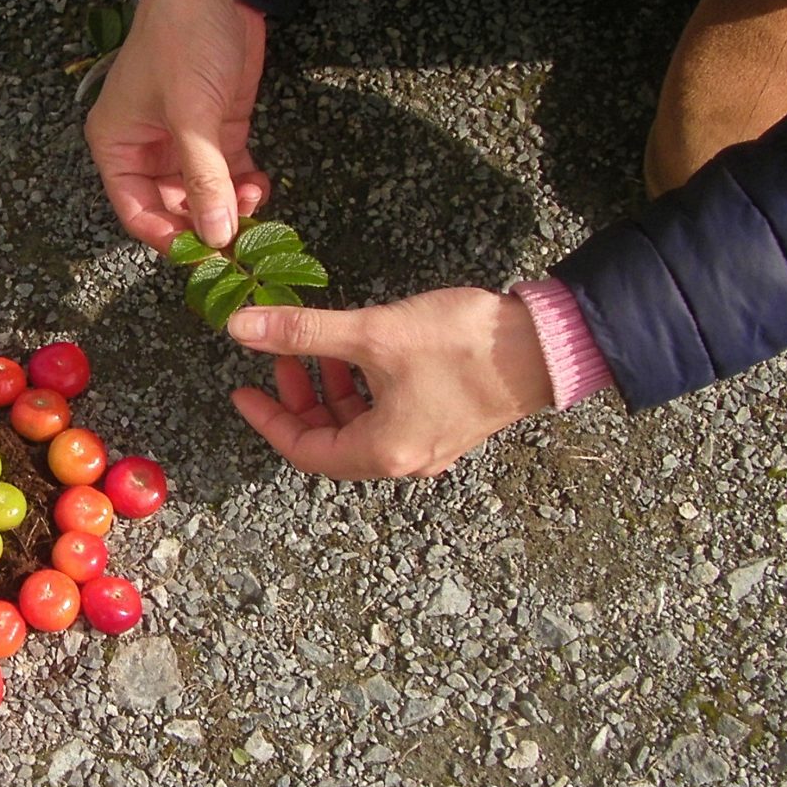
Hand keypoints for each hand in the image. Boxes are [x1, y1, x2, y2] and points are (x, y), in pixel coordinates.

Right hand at [84, 0, 270, 253]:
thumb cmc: (183, 39)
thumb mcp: (191, 113)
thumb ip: (204, 178)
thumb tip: (217, 235)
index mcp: (118, 144)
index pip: (136, 211)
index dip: (168, 238)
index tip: (204, 255)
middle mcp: (147, 147)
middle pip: (173, 208)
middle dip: (206, 223)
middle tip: (240, 239)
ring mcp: (184, 139)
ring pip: (205, 193)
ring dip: (230, 205)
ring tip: (255, 204)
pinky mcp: (218, 128)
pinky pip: (229, 173)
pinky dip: (245, 185)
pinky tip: (261, 186)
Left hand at [226, 288, 552, 478]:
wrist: (544, 345)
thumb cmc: (462, 345)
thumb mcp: (373, 334)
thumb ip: (304, 333)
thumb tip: (243, 328)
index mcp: (381, 451)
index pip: (304, 450)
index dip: (268, 419)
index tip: (244, 390)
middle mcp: (404, 458)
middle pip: (331, 441)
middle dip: (300, 399)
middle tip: (282, 358)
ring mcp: (429, 443)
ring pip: (360, 426)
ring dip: (332, 390)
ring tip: (318, 348)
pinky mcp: (447, 422)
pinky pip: (388, 415)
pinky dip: (364, 388)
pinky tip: (362, 351)